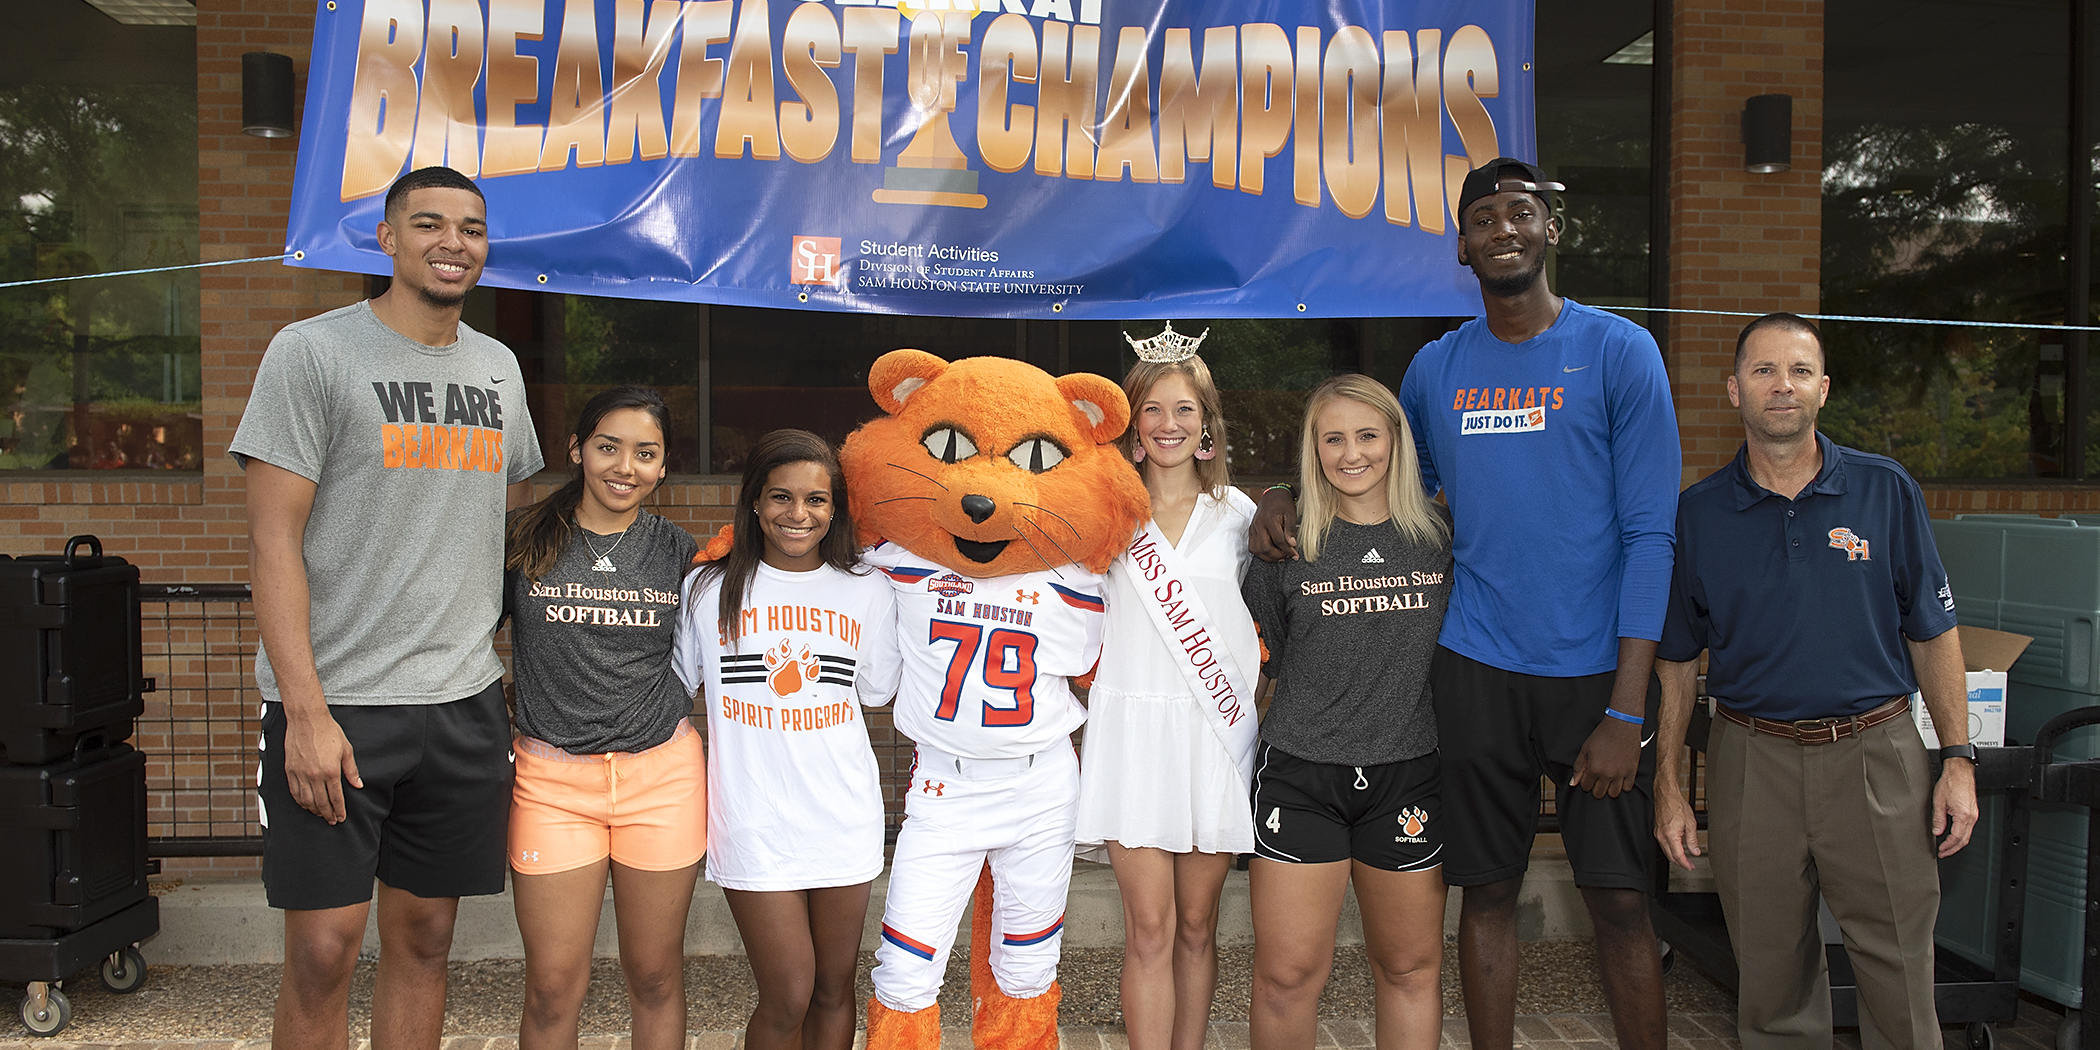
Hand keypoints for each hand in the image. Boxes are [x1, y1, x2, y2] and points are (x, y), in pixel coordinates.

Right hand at [283, 706, 361, 823]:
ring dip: (314, 810)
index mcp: (330, 771)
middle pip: (321, 803)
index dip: (339, 810)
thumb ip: (351, 770)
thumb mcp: (346, 750)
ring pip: (306, 800)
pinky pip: (294, 792)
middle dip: (327, 814)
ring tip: (320, 814)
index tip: (341, 818)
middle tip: (331, 820)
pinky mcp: (290, 771)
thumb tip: (358, 785)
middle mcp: (314, 775)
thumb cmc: (328, 732)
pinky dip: (300, 802)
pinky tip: (305, 804)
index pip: (336, 798)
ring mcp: (300, 774)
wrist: (307, 720)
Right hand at [1249, 487, 1299, 561]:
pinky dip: (1261, 553)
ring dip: (1269, 557)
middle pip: (1265, 548)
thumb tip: (1292, 544)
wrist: (1272, 496)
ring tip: (1280, 556)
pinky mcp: (1251, 531)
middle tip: (1288, 556)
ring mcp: (1253, 529)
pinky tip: (1271, 553)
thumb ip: (1291, 529)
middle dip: (1278, 556)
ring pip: (1257, 550)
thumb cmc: (1283, 504)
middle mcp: (1258, 525)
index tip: (1295, 555)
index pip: (1278, 540)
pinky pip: (1253, 547)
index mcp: (1269, 519)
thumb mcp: (1291, 514)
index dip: (1288, 550)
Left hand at [1570, 716, 1641, 798]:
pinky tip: (1619, 778)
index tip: (1587, 777)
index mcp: (1594, 768)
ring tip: (1608, 780)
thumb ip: (1579, 767)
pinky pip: (1627, 788)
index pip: (1586, 786)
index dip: (1585, 782)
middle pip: (1599, 793)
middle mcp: (1608, 774)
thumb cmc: (1602, 735)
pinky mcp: (1632, 771)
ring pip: (1613, 794)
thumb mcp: (1585, 749)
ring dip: (1609, 789)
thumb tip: (1573, 783)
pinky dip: (1623, 786)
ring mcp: (1621, 774)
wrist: (1622, 726)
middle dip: (1595, 788)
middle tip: (1597, 780)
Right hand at [1654, 781, 1701, 869]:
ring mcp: (1658, 834)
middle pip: (1671, 856)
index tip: (1690, 867)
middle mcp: (1662, 836)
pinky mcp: (1657, 831)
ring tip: (1685, 858)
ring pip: (1666, 851)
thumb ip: (1693, 840)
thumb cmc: (1677, 806)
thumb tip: (1695, 851)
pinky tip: (1678, 848)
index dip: (1685, 864)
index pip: (1678, 856)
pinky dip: (1671, 850)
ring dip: (1676, 857)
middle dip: (1681, 863)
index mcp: (1671, 835)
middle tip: (1690, 865)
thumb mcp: (1690, 823)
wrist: (1666, 796)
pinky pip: (1663, 845)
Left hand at [1932, 758, 1977, 856]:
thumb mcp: (1938, 802)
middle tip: (1944, 853)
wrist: (1960, 772)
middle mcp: (1971, 816)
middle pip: (1964, 840)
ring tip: (1947, 847)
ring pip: (1968, 835)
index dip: (1948, 846)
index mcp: (1963, 815)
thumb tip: (1937, 832)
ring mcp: (1974, 814)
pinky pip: (1969, 828)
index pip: (1956, 838)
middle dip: (1954, 849)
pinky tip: (1953, 836)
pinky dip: (1961, 835)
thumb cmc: (1950, 782)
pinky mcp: (1973, 811)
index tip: (1941, 850)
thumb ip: (1938, 819)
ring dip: (1958, 843)